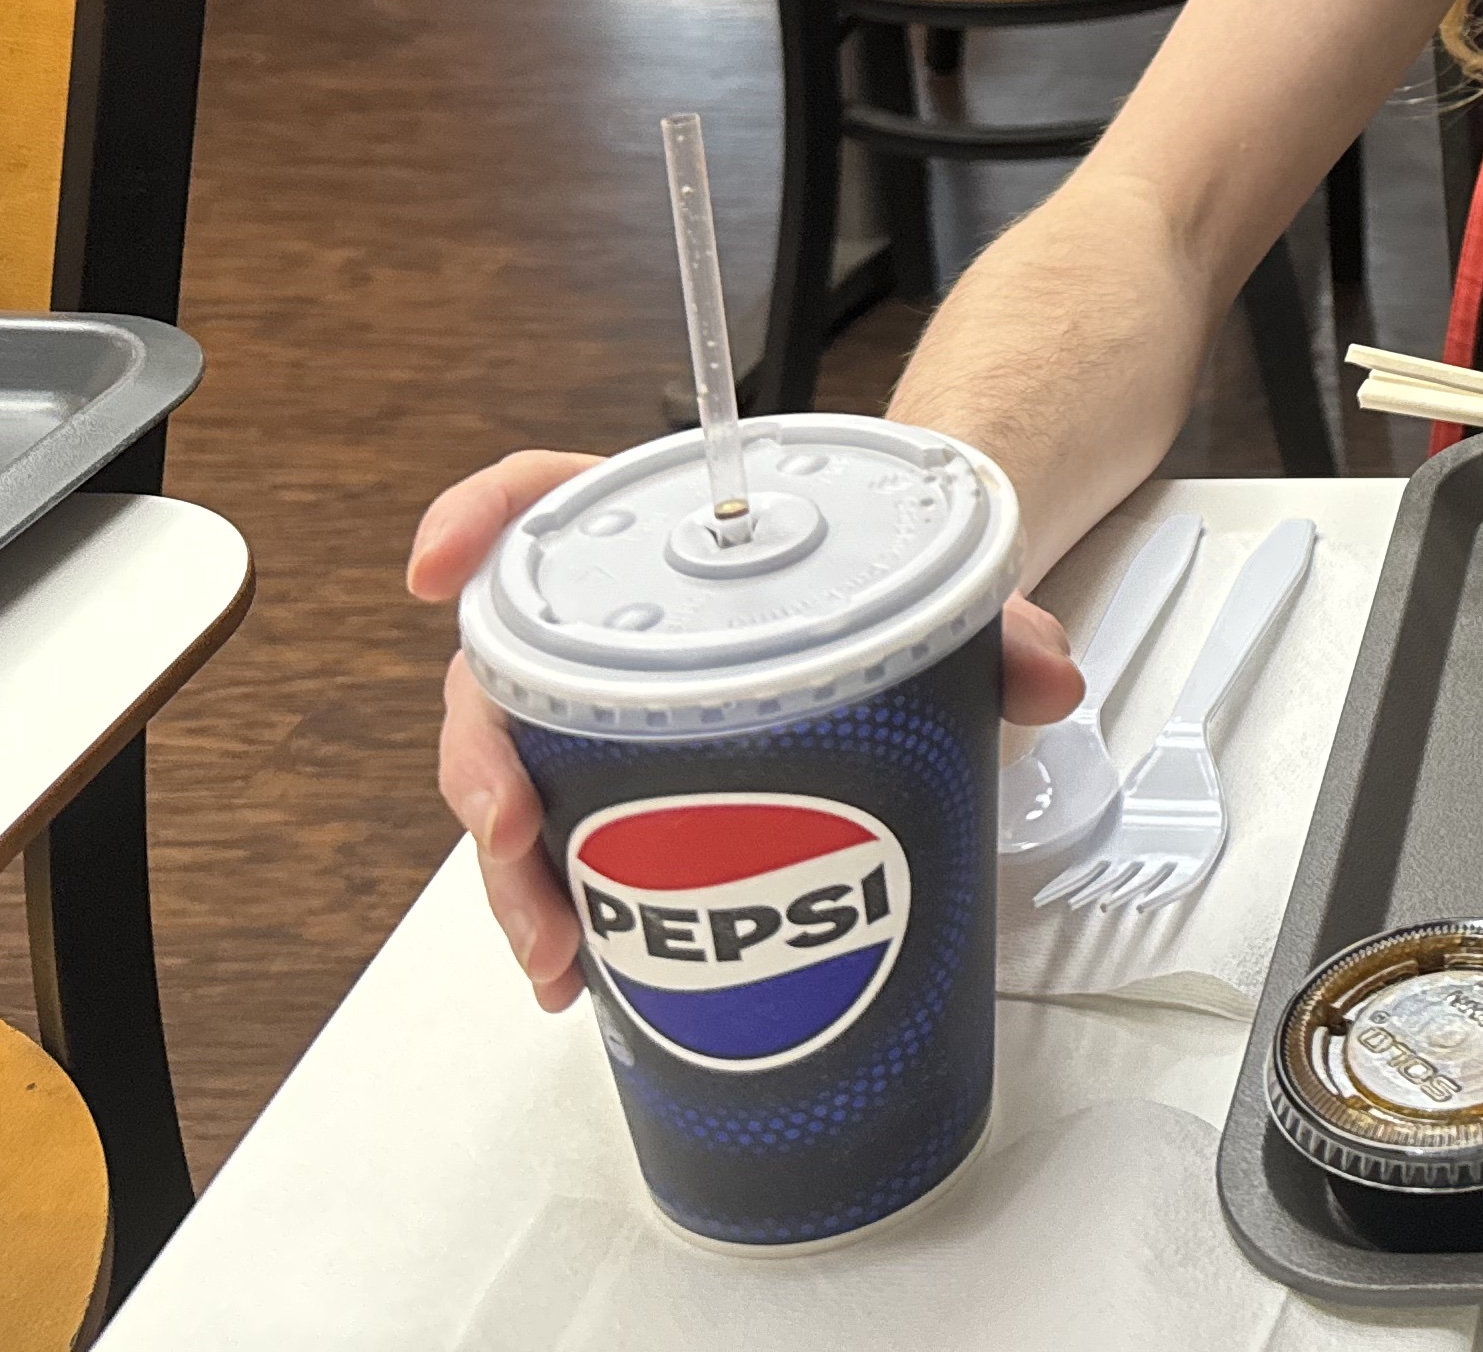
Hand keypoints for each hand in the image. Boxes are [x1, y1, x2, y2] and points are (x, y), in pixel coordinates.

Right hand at [407, 451, 1079, 1014]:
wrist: (917, 651)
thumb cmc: (889, 605)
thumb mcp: (949, 606)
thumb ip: (1000, 629)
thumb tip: (1050, 679)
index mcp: (667, 545)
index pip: (548, 499)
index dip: (477, 518)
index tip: (432, 572)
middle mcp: (613, 631)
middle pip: (499, 676)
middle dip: (482, 770)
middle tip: (514, 845)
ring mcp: (608, 719)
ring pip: (514, 782)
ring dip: (510, 878)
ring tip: (553, 957)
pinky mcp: (627, 797)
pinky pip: (559, 851)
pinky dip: (553, 918)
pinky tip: (573, 984)